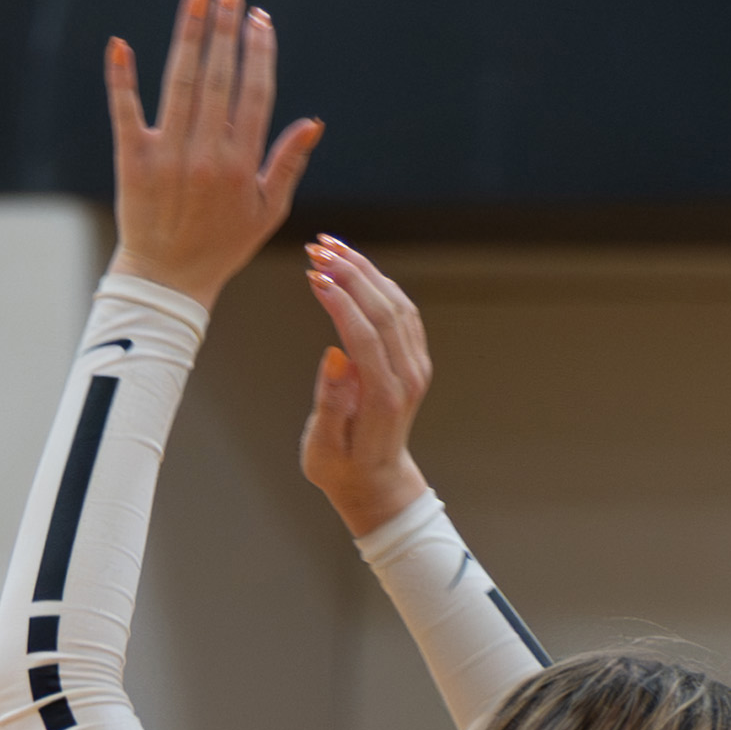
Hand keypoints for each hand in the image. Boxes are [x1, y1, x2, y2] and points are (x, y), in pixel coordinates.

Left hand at [107, 0, 320, 307]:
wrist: (166, 283)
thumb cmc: (221, 247)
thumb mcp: (267, 212)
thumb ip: (288, 164)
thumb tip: (313, 122)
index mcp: (241, 163)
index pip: (254, 92)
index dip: (258, 50)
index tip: (258, 17)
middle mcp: (206, 154)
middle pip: (219, 77)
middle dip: (225, 28)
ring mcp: (168, 157)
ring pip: (180, 83)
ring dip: (188, 35)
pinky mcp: (133, 164)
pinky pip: (126, 114)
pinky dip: (122, 79)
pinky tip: (120, 45)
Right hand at [299, 234, 431, 536]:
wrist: (377, 481)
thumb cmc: (342, 469)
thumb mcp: (322, 450)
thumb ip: (329, 405)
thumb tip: (334, 355)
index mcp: (384, 398)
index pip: (366, 336)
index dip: (341, 302)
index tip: (315, 277)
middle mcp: (407, 375)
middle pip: (384, 309)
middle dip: (350, 273)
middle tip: (317, 250)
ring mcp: (415, 364)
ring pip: (395, 302)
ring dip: (364, 270)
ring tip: (330, 247)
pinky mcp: (414, 357)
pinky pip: (401, 309)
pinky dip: (378, 282)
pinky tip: (353, 267)